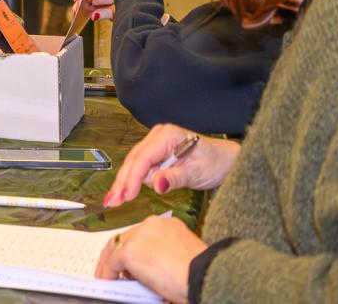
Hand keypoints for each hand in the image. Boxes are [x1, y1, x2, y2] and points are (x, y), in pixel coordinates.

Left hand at [94, 215, 205, 301]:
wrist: (202, 276)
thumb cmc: (200, 273)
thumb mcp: (182, 258)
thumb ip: (165, 257)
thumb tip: (153, 271)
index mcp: (168, 225)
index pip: (143, 235)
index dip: (135, 248)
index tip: (131, 261)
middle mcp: (152, 225)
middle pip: (126, 237)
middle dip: (118, 253)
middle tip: (114, 269)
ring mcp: (138, 236)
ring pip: (116, 247)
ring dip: (110, 262)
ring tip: (107, 276)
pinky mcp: (129, 251)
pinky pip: (112, 262)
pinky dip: (107, 272)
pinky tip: (108, 281)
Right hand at [105, 123, 239, 206]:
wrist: (225, 161)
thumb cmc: (216, 163)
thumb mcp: (198, 172)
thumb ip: (176, 178)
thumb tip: (156, 185)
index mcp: (167, 136)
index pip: (144, 158)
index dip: (132, 178)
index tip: (125, 196)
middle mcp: (157, 137)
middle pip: (133, 161)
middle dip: (123, 182)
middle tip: (111, 201)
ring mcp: (154, 145)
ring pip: (134, 165)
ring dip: (126, 183)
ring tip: (116, 200)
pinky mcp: (155, 154)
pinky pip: (140, 169)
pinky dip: (133, 182)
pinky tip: (126, 192)